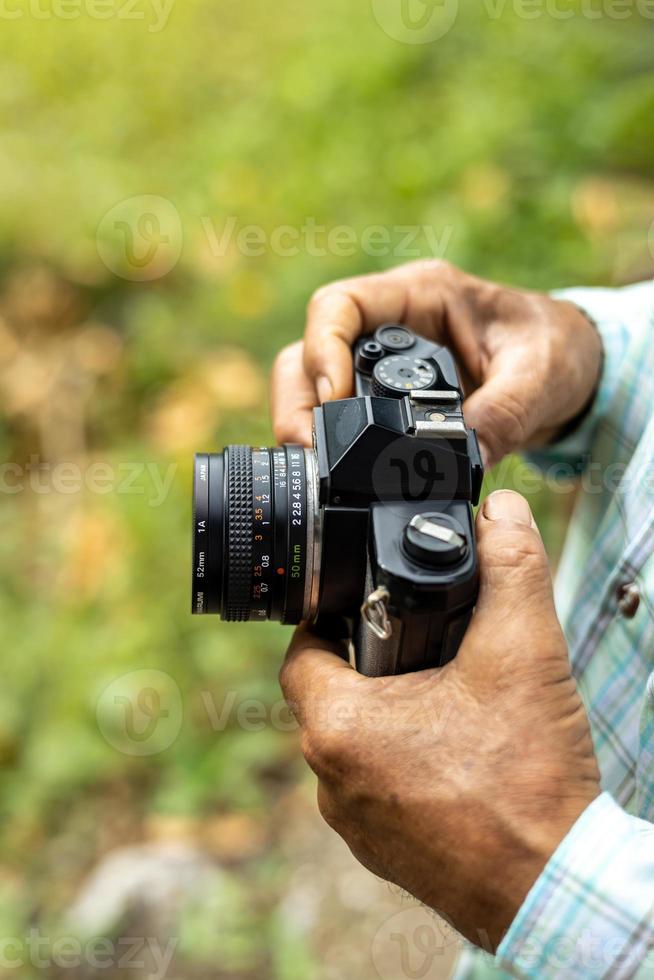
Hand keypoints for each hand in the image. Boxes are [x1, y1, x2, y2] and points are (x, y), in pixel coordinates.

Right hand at [270, 261, 602, 466]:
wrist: (568, 371)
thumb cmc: (555, 351)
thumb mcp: (541, 377)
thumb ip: (506, 413)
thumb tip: (466, 459)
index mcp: (421, 295)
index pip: (340, 305)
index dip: (322, 348)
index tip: (331, 398)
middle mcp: (389, 324)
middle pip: (308, 352)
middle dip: (299, 402)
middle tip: (310, 450)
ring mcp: (379, 362)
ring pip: (309, 386)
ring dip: (303, 425)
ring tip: (317, 469)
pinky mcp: (380, 399)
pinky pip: (334, 416)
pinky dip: (326, 443)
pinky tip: (334, 473)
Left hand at [279, 491, 599, 949]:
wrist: (556, 888)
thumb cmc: (528, 781)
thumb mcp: (523, 654)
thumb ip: (511, 569)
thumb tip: (500, 511)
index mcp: (340, 726)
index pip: (303, 649)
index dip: (329, 617)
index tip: (364, 601)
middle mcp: (331, 780)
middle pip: (329, 695)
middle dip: (369, 662)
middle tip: (418, 643)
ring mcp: (355, 823)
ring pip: (353, 743)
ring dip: (387, 714)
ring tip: (443, 695)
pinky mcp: (384, 853)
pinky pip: (376, 786)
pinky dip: (403, 761)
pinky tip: (454, 751)